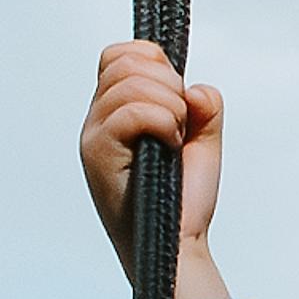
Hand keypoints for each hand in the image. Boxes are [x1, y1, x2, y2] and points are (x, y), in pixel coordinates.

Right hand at [77, 41, 237, 298]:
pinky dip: (164, 122)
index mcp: (115, 110)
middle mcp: (98, 119)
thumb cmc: (183, 199)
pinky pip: (133, 111)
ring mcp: (94, 135)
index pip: (120, 54)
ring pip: (130, 82)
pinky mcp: (98, 153)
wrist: (178, 243)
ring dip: (170, 106)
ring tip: (176, 139)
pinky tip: (170, 147)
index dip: (154, 61)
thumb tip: (195, 89)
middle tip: (181, 123)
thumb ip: (204, 106)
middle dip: (168, 82)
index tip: (178, 97)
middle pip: (125, 60)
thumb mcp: (203, 140)